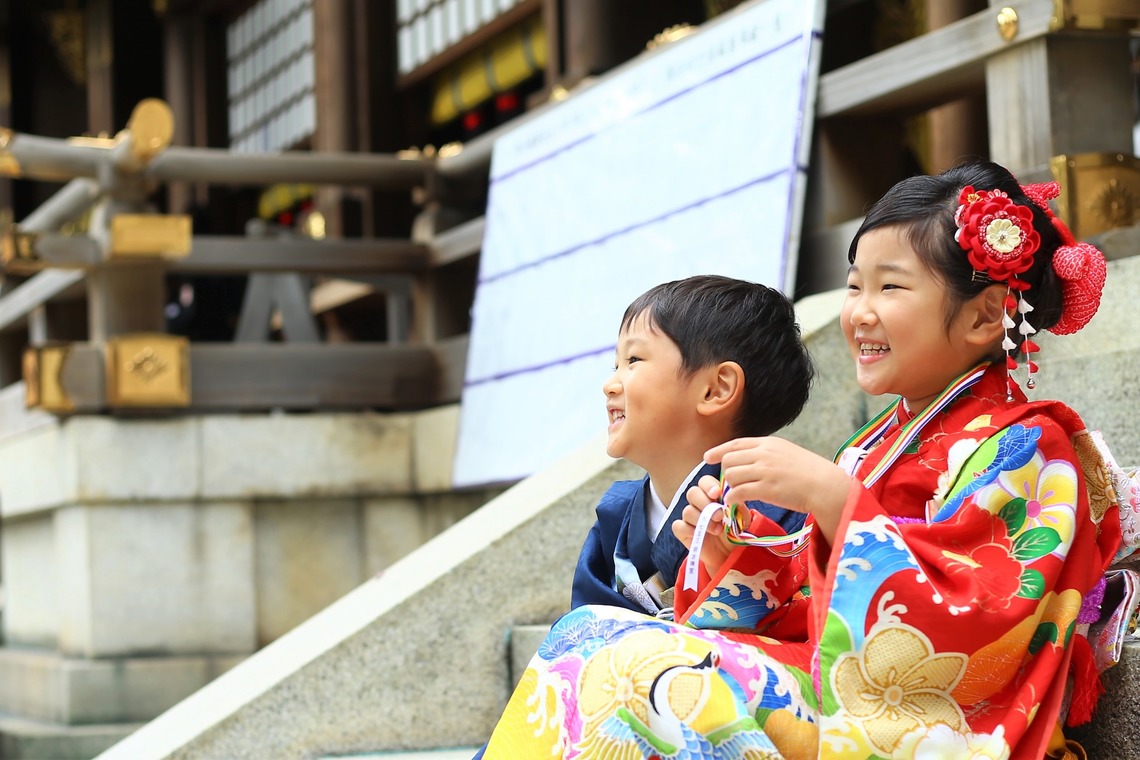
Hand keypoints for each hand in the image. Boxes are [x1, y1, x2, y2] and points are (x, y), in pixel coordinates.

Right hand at [672, 474, 732, 573]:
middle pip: (692, 493)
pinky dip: (687, 529)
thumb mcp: (742, 517)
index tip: (717, 493)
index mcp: (712, 496)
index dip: (708, 485)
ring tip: (717, 530)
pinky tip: (698, 534)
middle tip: (720, 516)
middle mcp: (699, 504)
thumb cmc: (735, 532)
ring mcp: (689, 518)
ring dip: (702, 520)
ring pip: (687, 511)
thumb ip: (736, 505)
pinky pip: (677, 526)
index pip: (704, 482)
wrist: (730, 554)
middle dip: (705, 503)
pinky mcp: (683, 532)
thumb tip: (733, 496)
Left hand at [704, 437, 852, 544]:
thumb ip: (769, 454)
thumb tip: (753, 459)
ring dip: (730, 488)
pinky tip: (737, 505)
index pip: (736, 443)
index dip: (719, 450)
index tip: (708, 457)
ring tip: (738, 496)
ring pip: (730, 476)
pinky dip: (733, 500)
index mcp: (769, 443)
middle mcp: (764, 454)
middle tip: (731, 486)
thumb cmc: (810, 472)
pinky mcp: (766, 489)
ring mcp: (764, 470)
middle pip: (729, 460)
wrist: (826, 485)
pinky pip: (738, 492)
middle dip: (726, 473)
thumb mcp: (788, 453)